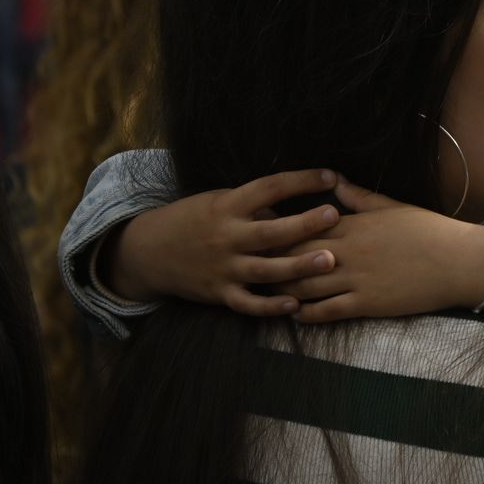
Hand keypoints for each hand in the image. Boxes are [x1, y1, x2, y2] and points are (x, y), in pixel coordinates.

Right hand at [104, 168, 342, 314]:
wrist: (149, 251)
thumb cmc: (194, 220)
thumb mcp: (219, 201)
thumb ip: (255, 207)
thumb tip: (294, 209)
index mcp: (228, 206)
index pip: (269, 188)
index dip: (300, 181)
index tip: (329, 176)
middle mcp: (226, 236)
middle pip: (271, 231)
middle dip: (304, 224)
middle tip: (334, 216)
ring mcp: (223, 267)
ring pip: (265, 270)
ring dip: (298, 266)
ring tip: (329, 261)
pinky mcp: (219, 293)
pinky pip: (248, 304)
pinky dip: (270, 306)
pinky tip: (296, 305)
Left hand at [279, 180, 483, 322]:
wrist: (457, 261)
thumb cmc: (428, 230)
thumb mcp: (392, 206)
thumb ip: (359, 198)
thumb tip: (335, 183)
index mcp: (354, 225)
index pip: (305, 227)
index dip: (280, 232)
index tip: (261, 233)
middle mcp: (349, 252)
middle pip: (297, 257)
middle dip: (272, 261)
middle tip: (250, 265)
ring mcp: (356, 279)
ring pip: (306, 286)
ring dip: (283, 290)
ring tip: (265, 292)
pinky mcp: (367, 303)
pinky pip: (327, 310)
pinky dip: (307, 314)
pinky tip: (295, 314)